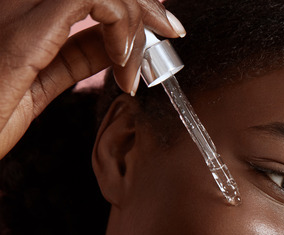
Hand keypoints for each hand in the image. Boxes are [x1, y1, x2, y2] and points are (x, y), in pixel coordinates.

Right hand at [0, 0, 185, 158]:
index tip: (162, 26)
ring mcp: (13, 12)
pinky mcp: (20, 35)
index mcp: (20, 11)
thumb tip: (114, 45)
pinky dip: (120, 28)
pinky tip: (122, 65)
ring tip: (139, 63)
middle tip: (170, 30)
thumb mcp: (42, 82)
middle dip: (141, 1)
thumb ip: (76, 56)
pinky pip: (87, 0)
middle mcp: (15, 3)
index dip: (129, 0)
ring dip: (135, 17)